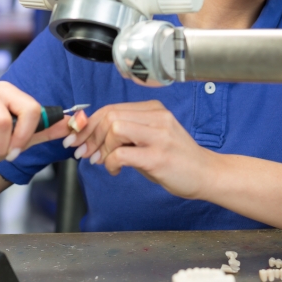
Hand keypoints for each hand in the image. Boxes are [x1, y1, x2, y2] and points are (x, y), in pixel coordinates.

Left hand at [65, 100, 215, 199]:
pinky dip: (110, 162)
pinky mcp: (158, 156)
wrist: (205, 173)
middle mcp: (157, 117)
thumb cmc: (176, 158)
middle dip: (90, 135)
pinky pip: (122, 153)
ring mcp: (159, 136)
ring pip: (115, 128)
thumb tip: (90, 137)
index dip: (88, 123)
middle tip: (83, 152)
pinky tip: (115, 170)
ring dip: (102, 147)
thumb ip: (126, 134)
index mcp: (153, 110)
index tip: (76, 137)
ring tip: (103, 161)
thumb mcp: (151, 138)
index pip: (111, 108)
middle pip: (110, 115)